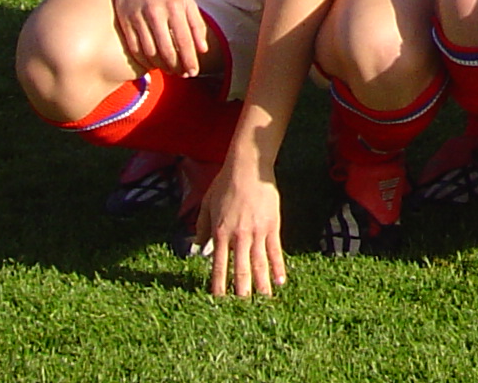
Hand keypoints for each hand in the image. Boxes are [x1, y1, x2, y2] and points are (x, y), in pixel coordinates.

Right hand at [111, 0, 214, 77]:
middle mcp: (156, 12)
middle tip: (181, 75)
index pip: (185, 39)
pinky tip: (151, 64)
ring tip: (168, 70)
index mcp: (175, 6)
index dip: (189, 59)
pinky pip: (134, 48)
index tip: (194, 72)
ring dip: (160, 65)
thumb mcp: (187, 1)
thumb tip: (203, 50)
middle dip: (176, 66)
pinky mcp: (125, 21)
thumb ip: (197, 24)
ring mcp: (138, 17)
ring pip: (149, 51)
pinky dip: (143, 60)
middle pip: (166, 49)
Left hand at [199, 154, 284, 297]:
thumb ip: (202, 228)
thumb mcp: (206, 206)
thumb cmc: (225, 185)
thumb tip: (197, 247)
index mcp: (220, 233)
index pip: (218, 266)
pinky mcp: (272, 226)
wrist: (248, 168)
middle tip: (241, 310)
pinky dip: (278, 266)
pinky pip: (275, 250)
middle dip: (241, 290)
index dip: (218, 285)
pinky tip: (281, 280)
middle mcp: (238, 237)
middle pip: (240, 269)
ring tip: (263, 301)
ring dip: (261, 284)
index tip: (218, 301)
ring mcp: (257, 232)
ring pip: (259, 263)